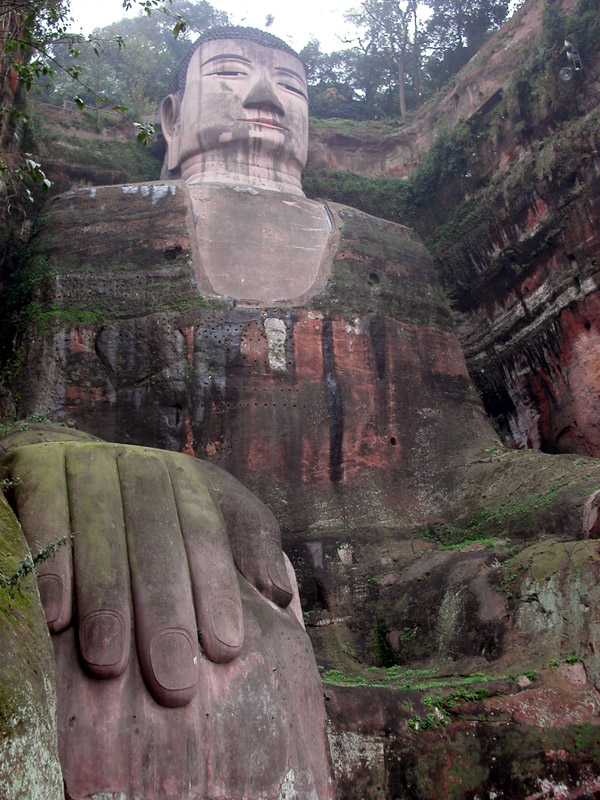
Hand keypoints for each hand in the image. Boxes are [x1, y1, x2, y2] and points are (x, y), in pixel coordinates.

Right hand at [1, 424, 293, 707]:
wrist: (68, 466)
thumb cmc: (149, 511)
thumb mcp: (208, 516)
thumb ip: (249, 546)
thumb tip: (282, 596)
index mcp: (184, 477)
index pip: (205, 531)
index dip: (216, 588)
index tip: (226, 650)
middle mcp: (137, 464)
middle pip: (155, 536)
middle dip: (164, 609)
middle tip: (173, 681)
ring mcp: (86, 463)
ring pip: (100, 531)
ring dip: (105, 598)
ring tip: (109, 665)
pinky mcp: (38, 466)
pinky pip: (45, 515)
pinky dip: (50, 566)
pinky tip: (55, 619)